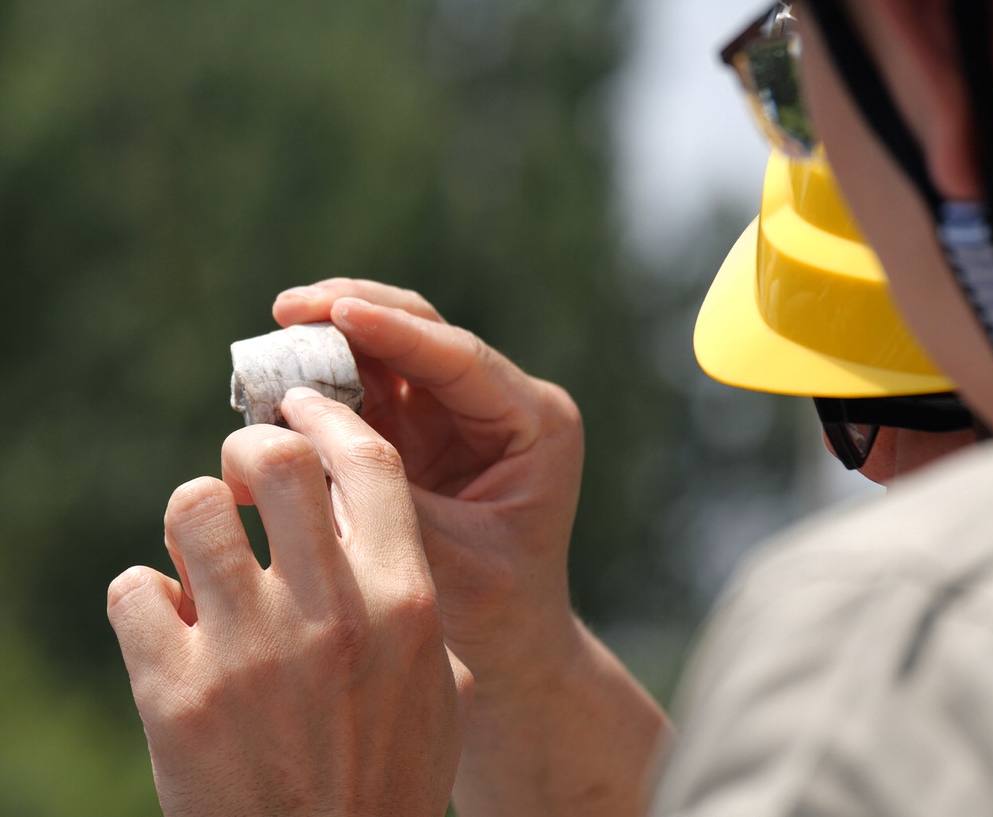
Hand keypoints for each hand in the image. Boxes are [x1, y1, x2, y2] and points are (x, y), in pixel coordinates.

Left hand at [107, 391, 469, 816]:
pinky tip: (170, 632)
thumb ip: (407, 595)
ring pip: (193, 507)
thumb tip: (362, 522)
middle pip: (276, 458)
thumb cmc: (388, 772)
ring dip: (195, 519)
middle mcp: (330, 615)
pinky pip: (133, 589)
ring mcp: (248, 652)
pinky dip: (146, 600)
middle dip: (251, 448)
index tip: (302, 408)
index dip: (329, 419)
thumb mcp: (433, 680)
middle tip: (244, 478)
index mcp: (405, 602)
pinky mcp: (174, 696)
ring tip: (205, 557)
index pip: (367, 464)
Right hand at [273, 280, 585, 692]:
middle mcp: (499, 406)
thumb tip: (303, 435)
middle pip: (424, 334)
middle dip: (355, 314)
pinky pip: (366, 390)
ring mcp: (455, 415)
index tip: (336, 312)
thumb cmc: (494, 611)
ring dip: (329, 344)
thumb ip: (384, 494)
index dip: (395, 332)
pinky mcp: (417, 434)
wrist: (509, 648)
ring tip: (270, 342)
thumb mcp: (446, 559)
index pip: (461, 360)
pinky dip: (323, 385)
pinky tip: (276, 386)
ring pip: (388, 352)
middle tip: (288, 308)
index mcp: (536, 424)